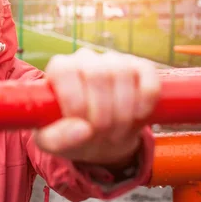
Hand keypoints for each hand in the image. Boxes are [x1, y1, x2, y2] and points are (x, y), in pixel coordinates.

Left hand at [34, 48, 159, 166]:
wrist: (101, 140)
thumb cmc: (71, 136)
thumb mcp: (53, 143)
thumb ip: (57, 138)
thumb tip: (82, 128)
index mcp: (59, 68)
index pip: (66, 71)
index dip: (76, 101)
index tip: (82, 127)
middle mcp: (85, 58)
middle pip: (97, 74)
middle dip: (103, 112)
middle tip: (102, 134)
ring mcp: (114, 60)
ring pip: (123, 73)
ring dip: (124, 110)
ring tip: (117, 132)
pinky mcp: (140, 68)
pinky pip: (148, 74)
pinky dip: (146, 98)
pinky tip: (139, 115)